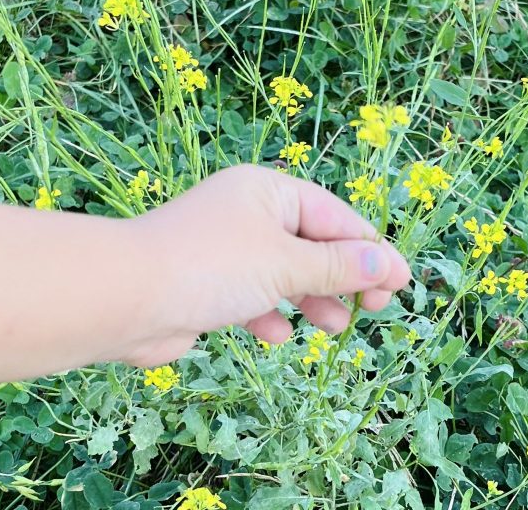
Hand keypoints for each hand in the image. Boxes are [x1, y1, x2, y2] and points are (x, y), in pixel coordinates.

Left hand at [113, 164, 410, 365]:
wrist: (125, 299)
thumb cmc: (211, 267)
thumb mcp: (285, 264)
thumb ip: (338, 267)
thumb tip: (388, 264)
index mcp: (266, 192)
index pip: (333, 216)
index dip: (371, 248)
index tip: (402, 281)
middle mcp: (246, 215)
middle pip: (311, 244)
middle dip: (342, 277)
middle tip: (373, 309)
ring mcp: (225, 251)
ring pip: (283, 274)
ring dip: (311, 300)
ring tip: (334, 327)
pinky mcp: (207, 286)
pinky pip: (252, 297)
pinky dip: (269, 314)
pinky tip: (277, 334)